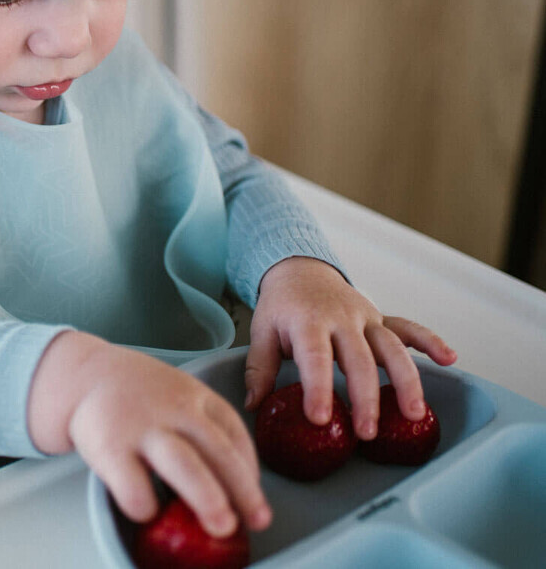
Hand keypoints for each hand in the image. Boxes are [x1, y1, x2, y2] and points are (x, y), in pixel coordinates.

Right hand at [28, 331, 271, 536]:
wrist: (84, 374)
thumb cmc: (138, 394)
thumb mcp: (177, 393)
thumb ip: (201, 427)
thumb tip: (233, 486)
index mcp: (195, 396)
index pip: (234, 431)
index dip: (250, 468)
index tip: (255, 497)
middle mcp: (174, 409)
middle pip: (216, 449)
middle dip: (241, 487)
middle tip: (258, 520)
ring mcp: (143, 427)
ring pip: (183, 464)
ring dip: (207, 497)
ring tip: (222, 526)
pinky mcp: (110, 447)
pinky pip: (134, 485)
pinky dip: (146, 506)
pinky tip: (150, 513)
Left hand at [243, 257, 455, 439]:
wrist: (299, 269)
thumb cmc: (280, 307)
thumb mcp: (261, 331)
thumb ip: (259, 368)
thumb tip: (253, 406)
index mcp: (307, 321)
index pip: (314, 356)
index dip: (318, 387)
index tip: (320, 418)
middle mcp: (341, 318)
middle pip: (358, 359)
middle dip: (365, 396)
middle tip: (366, 432)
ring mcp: (365, 317)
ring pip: (391, 347)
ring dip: (405, 379)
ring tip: (414, 413)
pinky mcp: (380, 319)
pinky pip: (409, 328)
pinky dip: (430, 341)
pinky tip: (449, 359)